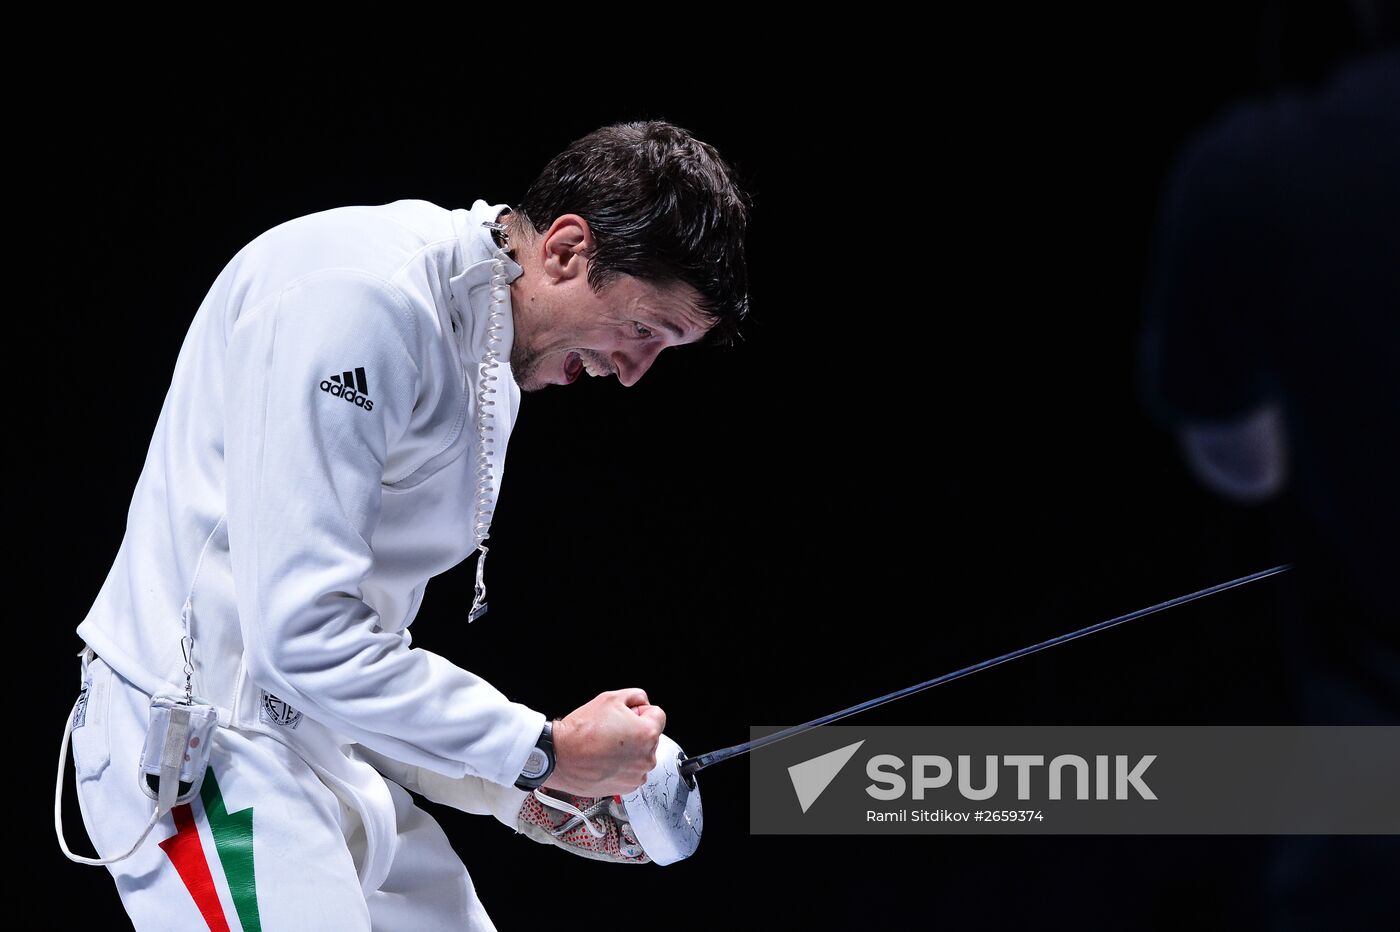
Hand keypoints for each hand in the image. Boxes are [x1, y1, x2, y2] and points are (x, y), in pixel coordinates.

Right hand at [544, 688, 666, 796]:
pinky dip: (622, 767)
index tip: (627, 716)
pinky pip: (632, 772)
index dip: (640, 711)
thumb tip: (642, 702)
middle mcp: (646, 758)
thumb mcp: (610, 698)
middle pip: (650, 737)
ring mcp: (636, 775)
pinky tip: (605, 760)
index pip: (658, 715)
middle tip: (612, 731)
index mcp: (647, 734)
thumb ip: (635, 696)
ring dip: (630, 751)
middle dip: (636, 732)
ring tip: (606, 746)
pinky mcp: (626, 788)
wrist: (560, 756)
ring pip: (641, 755)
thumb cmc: (581, 731)